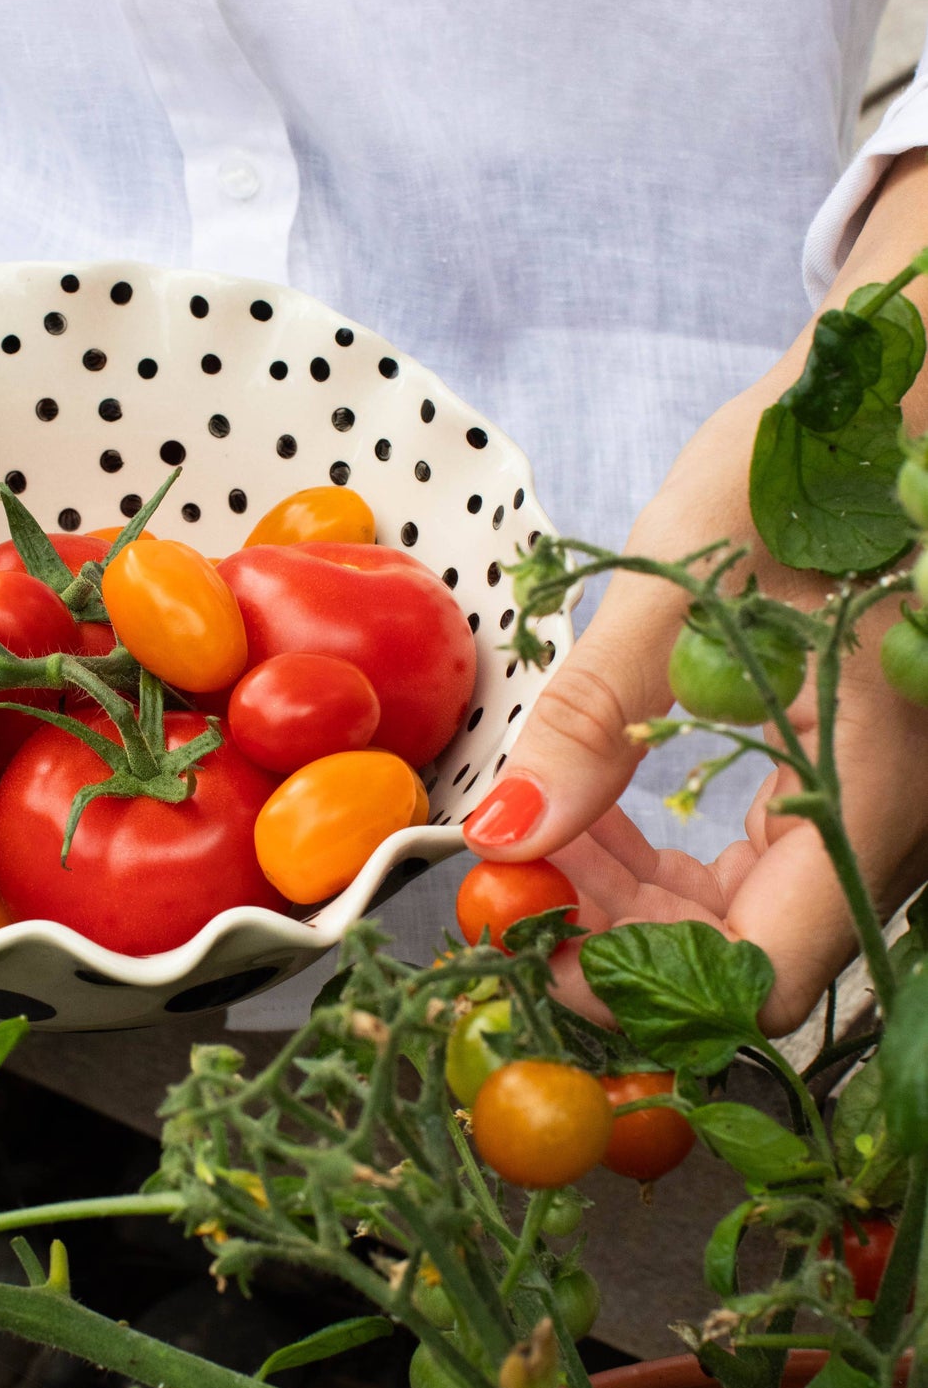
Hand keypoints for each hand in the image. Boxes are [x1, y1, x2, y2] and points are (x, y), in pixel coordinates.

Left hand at [465, 157, 927, 1034]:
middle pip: (752, 962)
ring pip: (759, 924)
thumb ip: (589, 723)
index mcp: (878, 788)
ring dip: (641, 904)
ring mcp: (889, 814)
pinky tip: (612, 810)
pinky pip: (775, 873)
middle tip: (518, 874)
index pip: (761, 978)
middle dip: (619, 938)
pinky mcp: (866, 788)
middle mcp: (901, 828)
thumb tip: (502, 835)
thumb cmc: (808, 470)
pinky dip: (682, 865)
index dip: (636, 988)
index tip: (530, 930)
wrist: (903, 399)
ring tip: (553, 831)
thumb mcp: (680, 588)